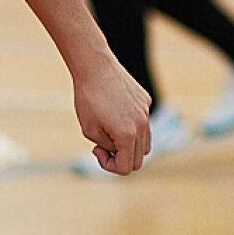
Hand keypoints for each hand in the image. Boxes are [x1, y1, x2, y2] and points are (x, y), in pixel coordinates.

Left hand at [74, 53, 152, 174]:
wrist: (94, 67)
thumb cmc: (87, 99)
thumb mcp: (90, 131)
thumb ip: (108, 148)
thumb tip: (118, 150)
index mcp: (127, 136)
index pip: (125, 168)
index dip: (108, 166)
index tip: (96, 150)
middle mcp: (142, 125)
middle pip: (138, 159)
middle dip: (120, 158)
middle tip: (103, 145)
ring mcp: (146, 112)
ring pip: (145, 143)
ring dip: (129, 145)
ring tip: (111, 132)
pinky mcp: (146, 100)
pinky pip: (143, 122)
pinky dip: (131, 126)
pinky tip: (114, 112)